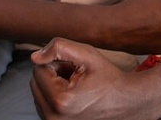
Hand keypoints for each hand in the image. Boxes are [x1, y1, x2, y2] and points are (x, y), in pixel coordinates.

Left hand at [30, 38, 158, 119]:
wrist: (126, 101)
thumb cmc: (108, 78)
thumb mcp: (87, 55)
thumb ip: (59, 48)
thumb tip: (34, 56)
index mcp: (60, 100)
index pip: (38, 70)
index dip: (56, 62)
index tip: (74, 67)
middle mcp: (54, 118)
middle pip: (34, 82)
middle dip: (52, 74)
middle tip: (76, 76)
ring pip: (38, 93)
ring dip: (53, 85)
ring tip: (76, 87)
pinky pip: (43, 105)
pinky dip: (54, 97)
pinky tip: (73, 96)